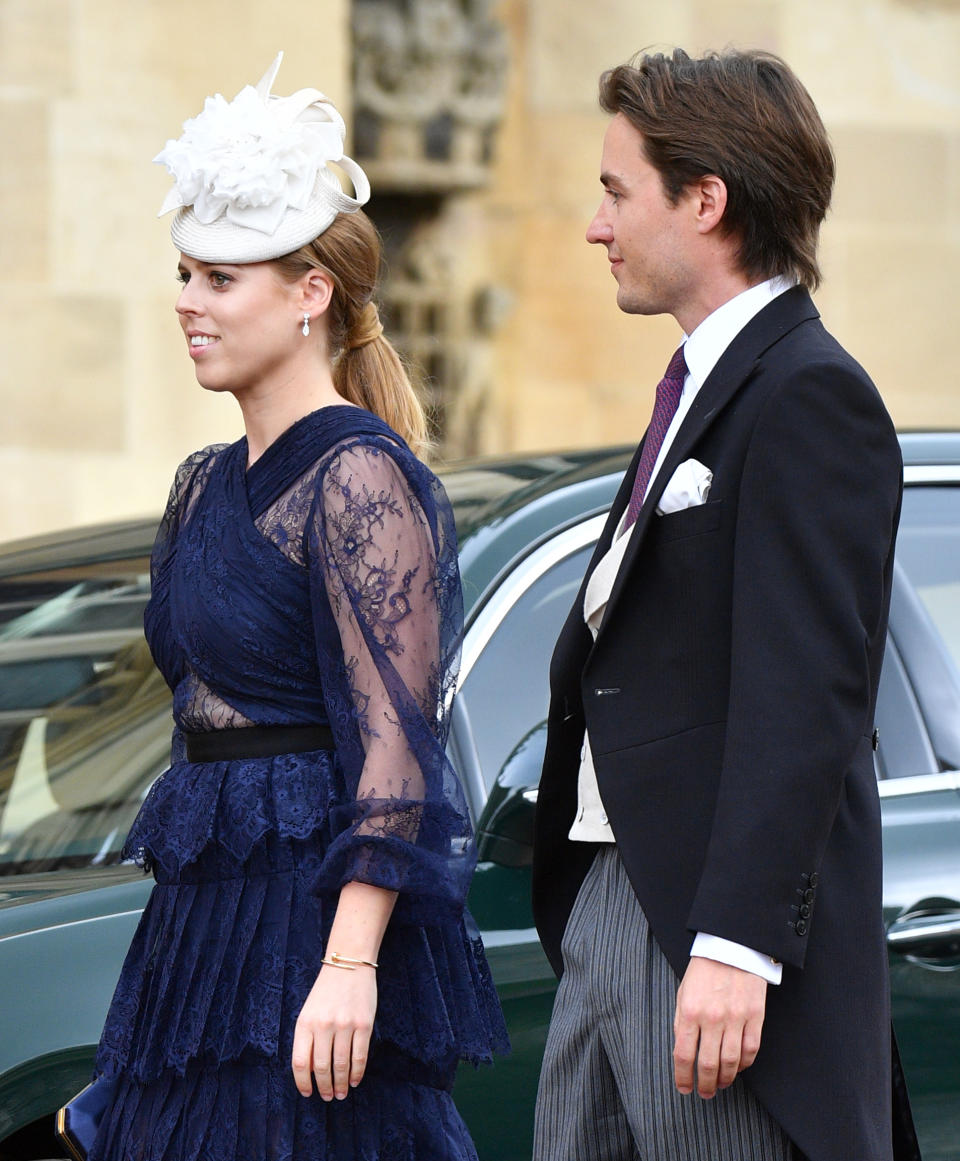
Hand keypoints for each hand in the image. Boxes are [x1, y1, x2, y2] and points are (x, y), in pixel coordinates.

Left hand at [291, 964, 377, 1100]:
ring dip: (340, 1084)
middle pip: (322, 1068)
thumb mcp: (309, 1011)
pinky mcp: (364, 1024)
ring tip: (340, 1094)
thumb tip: (312, 1072)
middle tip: (328, 1097)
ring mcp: (345, 1025)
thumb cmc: (326, 991)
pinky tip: (354, 1081)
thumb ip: (308, 1039)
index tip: (307, 1094)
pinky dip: (357, 1073)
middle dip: (324, 1087)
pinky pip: (360, 1056)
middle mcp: (323, 1025)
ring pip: (341, 1065)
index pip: (300, 1063)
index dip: (303, 1083)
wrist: (349, 963)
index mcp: (305, 1022)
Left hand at [673, 957, 766, 1098]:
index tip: (684, 1088)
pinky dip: (744, 1064)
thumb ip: (681, 1021)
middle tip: (704, 1093)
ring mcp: (736, 1018)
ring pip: (731, 1062)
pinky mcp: (755, 1017)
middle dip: (705, 1084)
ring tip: (720, 1084)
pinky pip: (751, 1050)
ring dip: (724, 1079)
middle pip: (708, 1064)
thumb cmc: (704, 970)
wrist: (732, 946)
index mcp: (690, 1011)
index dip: (683, 1077)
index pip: (683, 1054)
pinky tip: (737, 1067)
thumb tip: (682, 1051)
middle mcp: (712, 1018)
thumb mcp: (683, 992)